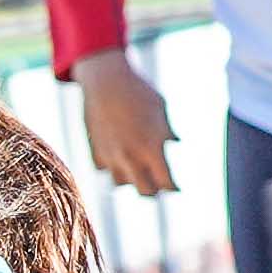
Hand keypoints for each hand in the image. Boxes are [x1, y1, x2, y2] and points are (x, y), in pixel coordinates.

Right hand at [74, 53, 176, 198]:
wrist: (105, 80)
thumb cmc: (138, 91)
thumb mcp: (160, 108)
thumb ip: (167, 130)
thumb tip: (175, 142)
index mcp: (151, 149)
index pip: (166, 182)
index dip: (174, 187)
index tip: (176, 187)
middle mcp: (130, 157)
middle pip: (145, 192)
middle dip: (155, 190)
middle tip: (159, 183)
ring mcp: (110, 155)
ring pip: (121, 183)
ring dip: (131, 179)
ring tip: (137, 171)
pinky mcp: (95, 149)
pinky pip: (104, 168)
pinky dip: (111, 166)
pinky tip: (118, 158)